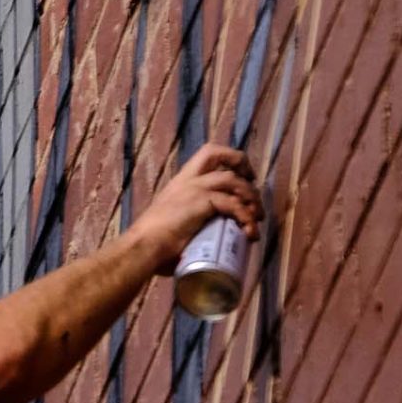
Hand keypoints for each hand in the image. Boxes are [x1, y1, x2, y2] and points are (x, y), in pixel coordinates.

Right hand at [128, 142, 263, 274]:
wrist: (144, 247)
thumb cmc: (153, 245)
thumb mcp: (173, 227)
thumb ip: (188, 229)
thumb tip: (200, 250)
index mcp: (180, 182)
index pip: (206, 155)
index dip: (228, 159)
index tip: (242, 175)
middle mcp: (187, 180)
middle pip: (217, 153)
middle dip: (241, 162)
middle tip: (253, 184)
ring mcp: (194, 189)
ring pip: (233, 179)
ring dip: (251, 197)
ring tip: (257, 218)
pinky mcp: (202, 202)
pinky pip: (233, 204)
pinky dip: (246, 218)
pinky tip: (250, 233)